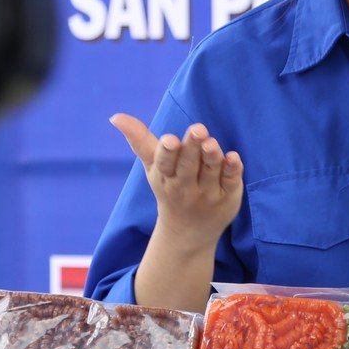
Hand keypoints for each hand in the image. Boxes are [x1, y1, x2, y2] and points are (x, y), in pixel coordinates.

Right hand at [112, 115, 244, 247]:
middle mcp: (186, 186)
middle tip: (198, 129)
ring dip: (212, 156)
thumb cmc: (169, 189)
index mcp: (165, 176)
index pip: (165, 163)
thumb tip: (115, 116)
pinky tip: (234, 157)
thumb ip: (139, 140)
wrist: (187, 232)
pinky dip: (233, 170)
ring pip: (211, 172)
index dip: (168, 152)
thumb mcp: (152, 167)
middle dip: (192, 147)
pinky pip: (230, 181)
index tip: (170, 140)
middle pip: (189, 165)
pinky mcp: (228, 195)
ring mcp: (208, 192)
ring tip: (212, 143)